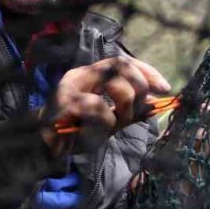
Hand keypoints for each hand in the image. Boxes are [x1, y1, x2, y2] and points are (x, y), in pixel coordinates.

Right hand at [40, 57, 171, 154]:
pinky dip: (106, 121)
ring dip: (125, 106)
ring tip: (117, 122)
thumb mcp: (109, 120)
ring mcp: (71, 86)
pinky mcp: (64, 103)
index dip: (147, 71)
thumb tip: (157, 104)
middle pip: (120, 64)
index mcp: (92, 74)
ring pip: (112, 82)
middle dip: (139, 86)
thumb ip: (131, 111)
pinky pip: (97, 106)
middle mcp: (81, 74)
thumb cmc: (76, 131)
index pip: (124, 61)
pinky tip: (99, 131)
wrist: (44, 146)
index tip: (165, 88)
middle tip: (138, 109)